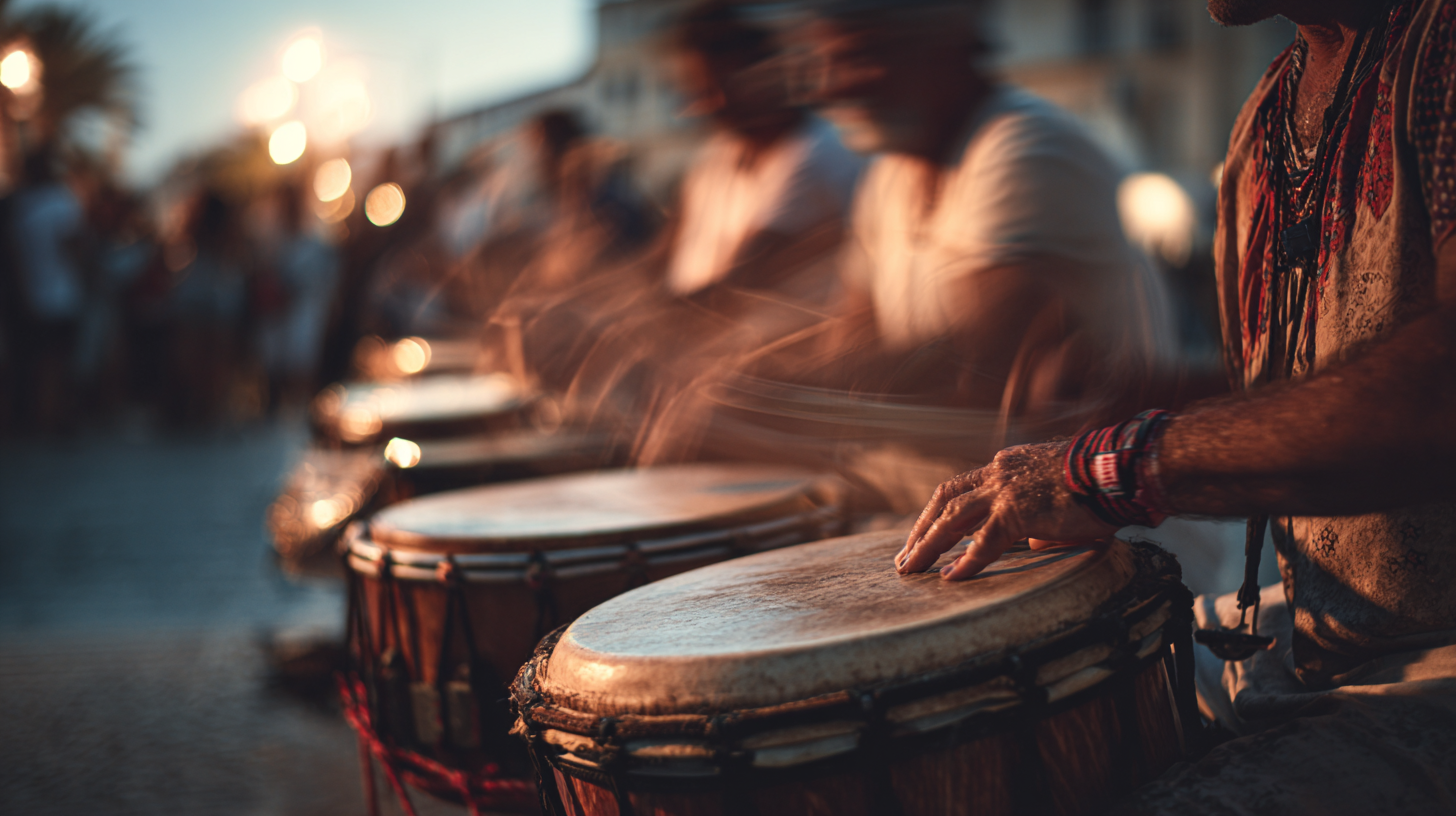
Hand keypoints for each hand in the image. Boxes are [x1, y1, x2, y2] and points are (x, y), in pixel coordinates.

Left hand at [895, 441, 1117, 579]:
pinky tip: (950, 578)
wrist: (1116, 471)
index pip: (961, 488)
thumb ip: (1039, 521)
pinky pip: (982, 543)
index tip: (926, 533)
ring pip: (951, 519)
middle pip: (945, 500)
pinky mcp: (1017, 512)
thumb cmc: (1097, 486)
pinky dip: (965, 562)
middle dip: (921, 530)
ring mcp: (1004, 491)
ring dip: (927, 545)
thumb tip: (1032, 546)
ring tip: (911, 570)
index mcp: (1006, 466)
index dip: (939, 512)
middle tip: (905, 557)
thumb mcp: (1059, 500)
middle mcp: (998, 473)